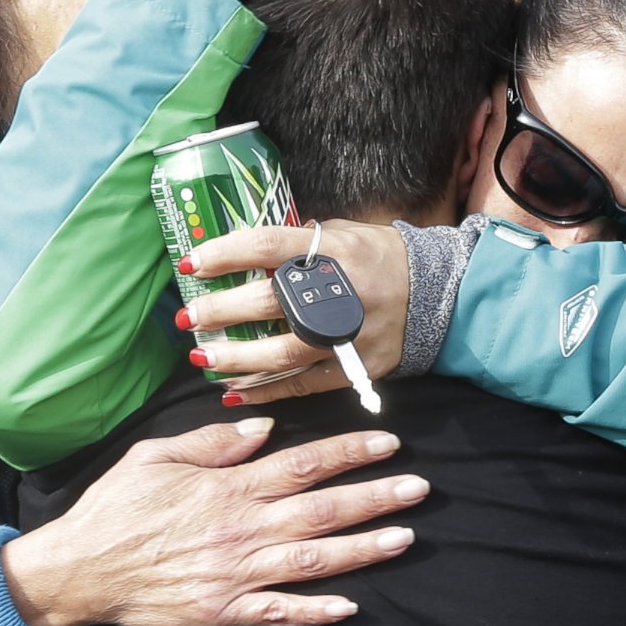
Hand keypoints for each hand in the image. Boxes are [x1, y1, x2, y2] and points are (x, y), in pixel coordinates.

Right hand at [0, 413, 428, 625]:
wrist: (80, 570)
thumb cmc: (115, 509)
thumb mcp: (154, 456)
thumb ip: (211, 444)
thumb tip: (263, 430)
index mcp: (228, 488)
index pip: (304, 464)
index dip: (351, 452)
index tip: (389, 443)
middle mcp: (242, 528)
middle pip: (323, 510)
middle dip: (377, 496)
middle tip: (421, 488)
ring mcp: (236, 573)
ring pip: (314, 559)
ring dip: (364, 548)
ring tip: (406, 538)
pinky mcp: (224, 611)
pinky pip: (279, 612)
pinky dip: (316, 611)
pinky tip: (351, 607)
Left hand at [174, 221, 410, 404]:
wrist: (436, 294)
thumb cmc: (377, 258)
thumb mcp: (341, 234)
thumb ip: (296, 244)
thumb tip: (238, 253)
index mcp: (334, 249)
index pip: (268, 247)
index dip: (225, 254)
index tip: (191, 263)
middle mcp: (340, 293)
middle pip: (270, 303)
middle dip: (221, 311)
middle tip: (189, 317)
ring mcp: (349, 335)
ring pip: (283, 353)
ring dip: (236, 358)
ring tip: (203, 358)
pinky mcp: (356, 368)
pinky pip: (303, 385)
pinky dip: (266, 390)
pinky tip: (234, 391)